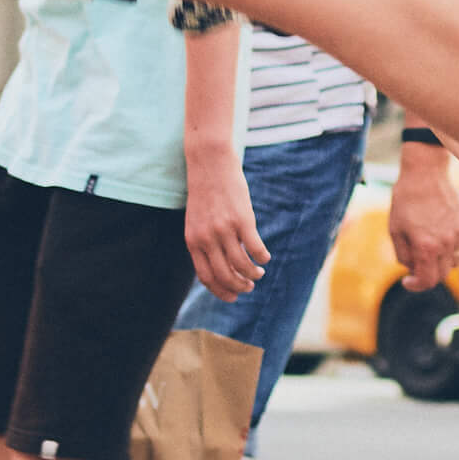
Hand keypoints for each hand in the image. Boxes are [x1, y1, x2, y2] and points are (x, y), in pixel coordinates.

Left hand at [184, 149, 268, 302]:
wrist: (210, 163)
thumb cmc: (205, 192)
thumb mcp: (197, 220)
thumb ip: (204, 242)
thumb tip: (222, 264)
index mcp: (193, 241)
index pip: (207, 277)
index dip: (221, 291)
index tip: (233, 296)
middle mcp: (207, 239)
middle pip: (225, 275)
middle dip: (239, 287)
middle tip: (249, 287)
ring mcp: (224, 229)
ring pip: (241, 265)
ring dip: (252, 274)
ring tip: (259, 273)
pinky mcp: (242, 219)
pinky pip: (255, 247)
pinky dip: (262, 257)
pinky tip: (265, 257)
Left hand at [388, 154, 458, 291]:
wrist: (424, 172)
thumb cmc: (405, 200)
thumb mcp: (395, 230)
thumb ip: (403, 256)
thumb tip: (412, 270)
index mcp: (426, 247)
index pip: (427, 281)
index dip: (416, 286)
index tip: (407, 281)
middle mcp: (446, 243)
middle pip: (442, 274)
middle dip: (428, 274)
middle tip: (415, 263)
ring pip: (454, 260)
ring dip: (441, 259)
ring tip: (428, 243)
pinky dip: (451, 245)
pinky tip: (439, 231)